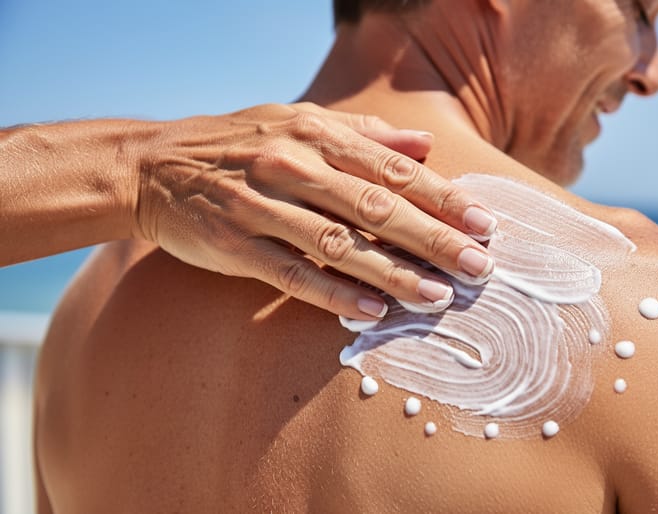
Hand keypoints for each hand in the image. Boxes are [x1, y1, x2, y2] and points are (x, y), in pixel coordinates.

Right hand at [133, 102, 496, 318]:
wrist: (154, 166)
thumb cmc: (240, 143)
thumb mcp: (299, 121)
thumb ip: (363, 135)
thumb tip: (423, 147)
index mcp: (315, 134)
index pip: (393, 169)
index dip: (442, 197)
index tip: (484, 224)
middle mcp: (292, 166)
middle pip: (375, 207)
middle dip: (432, 239)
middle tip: (477, 268)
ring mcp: (260, 207)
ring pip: (338, 244)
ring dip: (392, 273)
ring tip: (436, 297)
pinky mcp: (233, 246)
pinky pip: (291, 275)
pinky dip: (333, 295)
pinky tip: (372, 313)